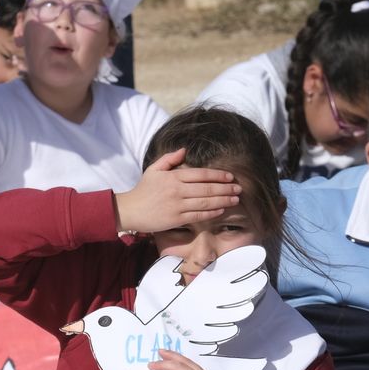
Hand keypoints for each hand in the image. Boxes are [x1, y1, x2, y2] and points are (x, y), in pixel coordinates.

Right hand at [115, 148, 239, 233]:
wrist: (129, 210)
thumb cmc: (143, 190)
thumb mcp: (154, 170)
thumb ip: (169, 159)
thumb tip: (184, 150)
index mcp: (173, 176)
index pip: (201, 174)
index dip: (218, 175)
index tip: (230, 176)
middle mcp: (177, 190)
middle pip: (207, 188)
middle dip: (225, 188)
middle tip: (239, 188)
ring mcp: (177, 205)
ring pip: (205, 202)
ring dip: (223, 200)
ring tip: (235, 199)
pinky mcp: (176, 219)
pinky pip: (198, 215)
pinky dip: (211, 212)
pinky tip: (221, 209)